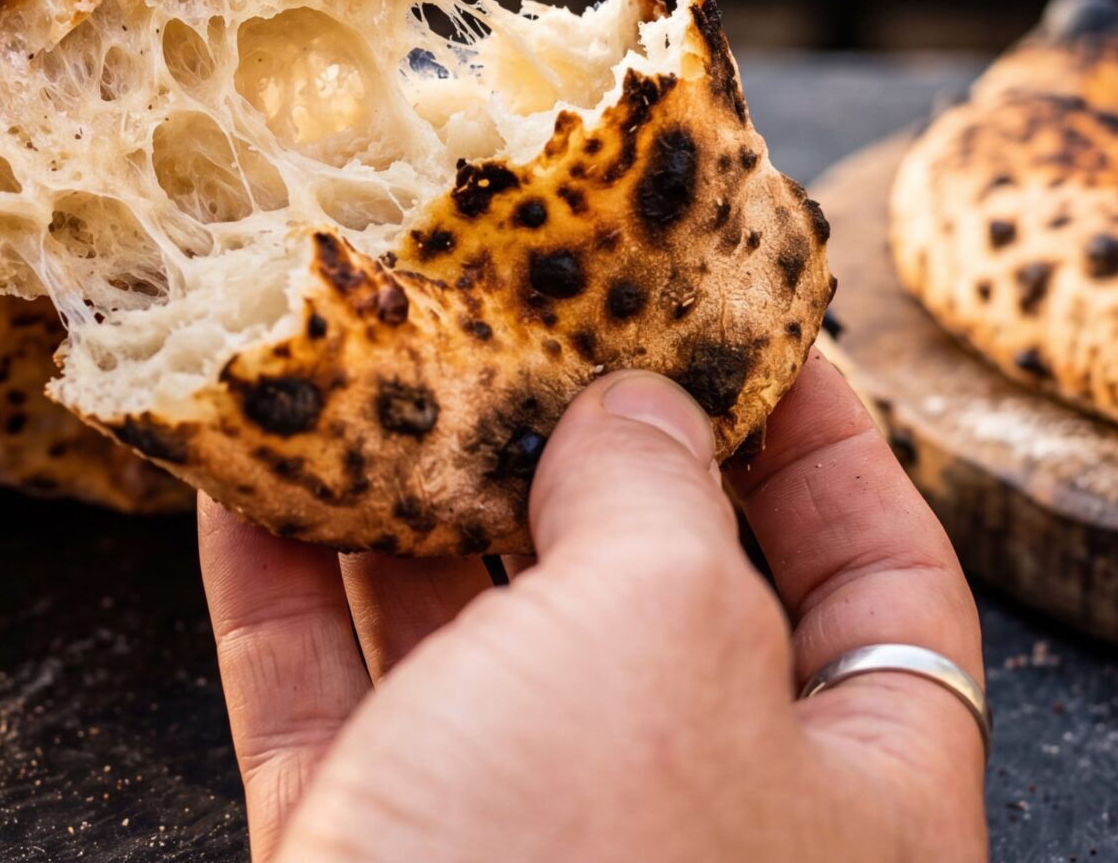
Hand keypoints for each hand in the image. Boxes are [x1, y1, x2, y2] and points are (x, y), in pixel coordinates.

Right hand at [199, 353, 987, 861]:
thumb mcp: (664, 635)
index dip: (828, 437)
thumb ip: (656, 492)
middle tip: (510, 308)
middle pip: (652, 594)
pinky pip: (326, 706)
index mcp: (857, 803)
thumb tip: (634, 409)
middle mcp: (695, 828)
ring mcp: (521, 854)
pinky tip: (235, 475)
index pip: (882, 583)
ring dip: (400, 494)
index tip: (746, 317)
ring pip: (467, 640)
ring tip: (358, 352)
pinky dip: (278, 587)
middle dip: (573, 445)